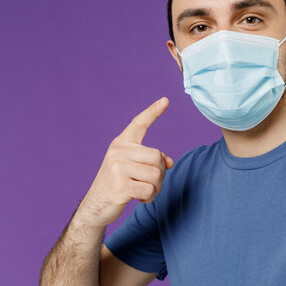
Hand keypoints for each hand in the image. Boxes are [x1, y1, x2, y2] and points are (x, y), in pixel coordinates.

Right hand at [77, 97, 173, 227]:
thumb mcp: (133, 168)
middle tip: (148, 183)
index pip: (139, 124)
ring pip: (157, 175)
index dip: (153, 112)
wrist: (94, 207)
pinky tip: (138, 198)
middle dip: (159, 174)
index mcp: (121, 144)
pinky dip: (149, 197)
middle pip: (158, 158)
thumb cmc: (118, 184)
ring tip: (142, 191)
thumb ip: (150, 161)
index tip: (166, 100)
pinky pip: (150, 190)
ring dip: (156, 188)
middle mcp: (118, 151)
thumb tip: (169, 162)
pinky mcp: (120, 186)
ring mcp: (118, 168)